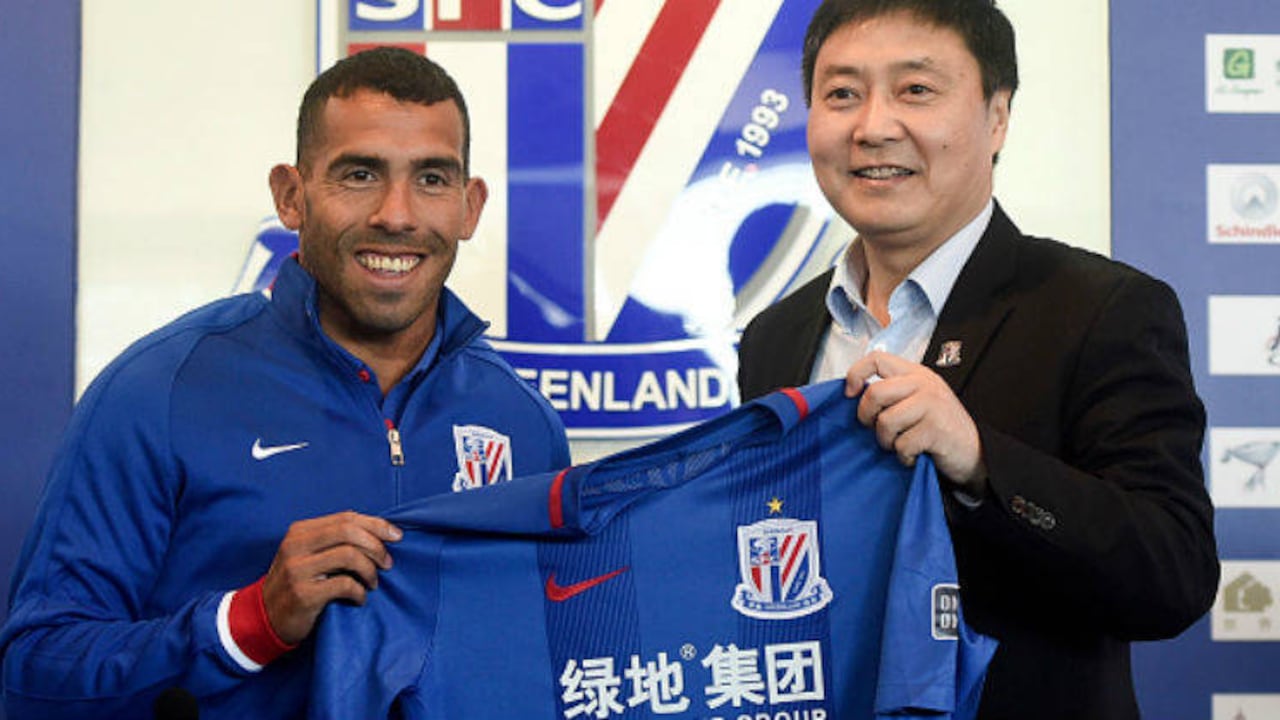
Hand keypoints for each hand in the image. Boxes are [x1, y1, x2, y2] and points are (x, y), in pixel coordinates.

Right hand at [260, 511, 402, 644]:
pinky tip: (360, 598)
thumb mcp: (307, 555)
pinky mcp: (303, 594)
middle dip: (376, 546)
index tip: (396, 536)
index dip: (376, 524)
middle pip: (349, 532)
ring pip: (349, 556)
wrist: (263, 618)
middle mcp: (296, 546)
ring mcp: (297, 570)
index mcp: (299, 532)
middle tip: (387, 563)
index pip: (346, 518)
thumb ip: (334, 541)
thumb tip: (378, 533)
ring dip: (370, 570)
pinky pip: (344, 584)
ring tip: (372, 583)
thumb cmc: (296, 584)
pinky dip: (360, 591)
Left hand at [845, 351, 986, 490]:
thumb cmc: (940, 427)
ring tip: (901, 444)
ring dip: (887, 441)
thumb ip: (892, 392)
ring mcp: (931, 404)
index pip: (876, 359)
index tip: (850, 394)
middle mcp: (923, 384)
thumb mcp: (917, 400)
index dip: (855, 374)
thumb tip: (853, 396)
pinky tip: (916, 454)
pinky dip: (904, 456)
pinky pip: (902, 444)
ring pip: (885, 421)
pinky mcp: (936, 428)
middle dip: (867, 417)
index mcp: (915, 374)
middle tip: (877, 429)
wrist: (974, 451)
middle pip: (874, 393)